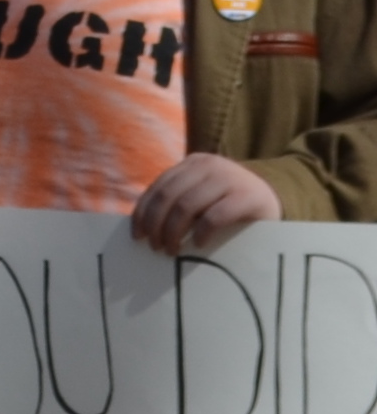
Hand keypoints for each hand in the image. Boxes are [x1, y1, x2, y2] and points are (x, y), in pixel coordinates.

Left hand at [131, 154, 281, 258]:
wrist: (275, 199)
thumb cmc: (231, 203)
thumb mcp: (202, 195)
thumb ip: (178, 201)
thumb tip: (143, 227)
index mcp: (193, 163)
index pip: (158, 187)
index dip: (143, 212)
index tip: (137, 235)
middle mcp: (208, 165)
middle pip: (168, 196)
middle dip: (156, 224)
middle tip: (155, 247)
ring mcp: (229, 179)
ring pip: (186, 206)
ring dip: (173, 232)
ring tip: (171, 250)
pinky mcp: (247, 197)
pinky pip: (214, 216)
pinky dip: (201, 232)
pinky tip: (197, 245)